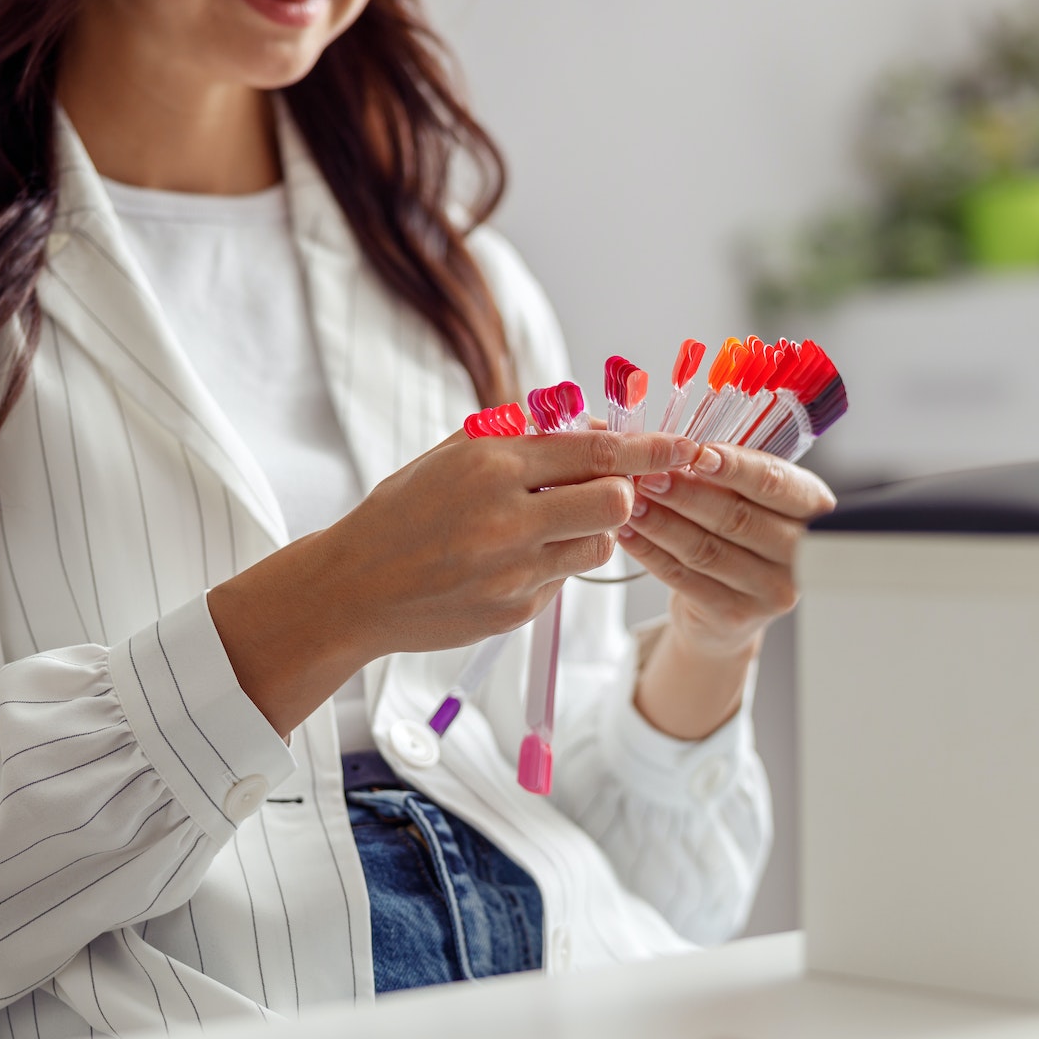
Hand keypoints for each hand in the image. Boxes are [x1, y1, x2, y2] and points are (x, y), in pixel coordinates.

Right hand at [211, 430, 698, 735]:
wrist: (354, 587)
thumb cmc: (406, 511)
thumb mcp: (453, 455)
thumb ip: (521, 437)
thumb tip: (593, 427)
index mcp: (492, 463)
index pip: (593, 451)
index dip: (647, 449)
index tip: (684, 446)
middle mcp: (507, 515)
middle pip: (614, 502)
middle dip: (621, 495)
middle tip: (603, 494)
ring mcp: (512, 569)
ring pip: (598, 547)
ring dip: (588, 535)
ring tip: (545, 529)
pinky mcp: (515, 611)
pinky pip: (562, 582)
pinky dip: (550, 568)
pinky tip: (506, 565)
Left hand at [616, 444, 835, 738]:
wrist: (732, 606)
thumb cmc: (741, 536)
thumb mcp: (749, 497)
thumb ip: (728, 473)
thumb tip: (679, 447)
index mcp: (812, 509)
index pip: (775, 484)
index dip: (734, 467)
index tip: (695, 453)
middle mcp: (799, 553)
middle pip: (738, 518)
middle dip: (686, 494)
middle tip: (647, 475)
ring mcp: (771, 590)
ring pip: (707, 549)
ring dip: (662, 522)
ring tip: (630, 501)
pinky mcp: (736, 615)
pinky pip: (685, 579)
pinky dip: (651, 554)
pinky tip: (628, 534)